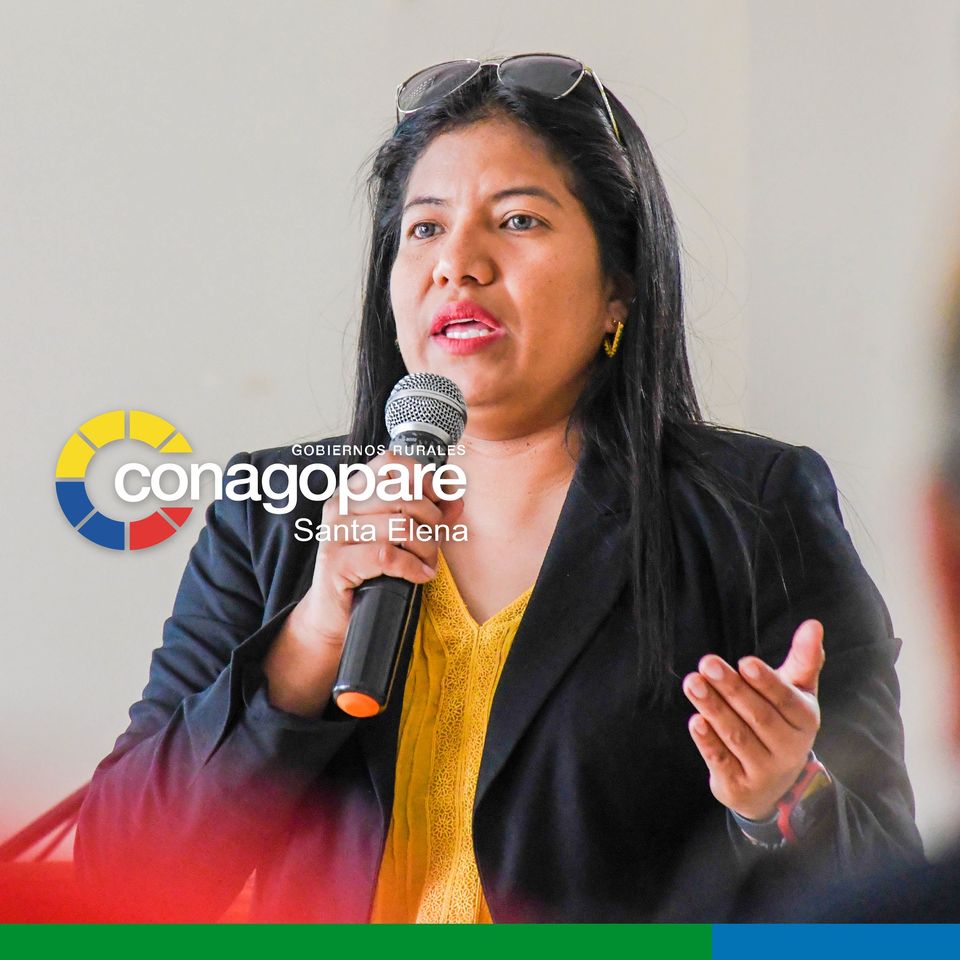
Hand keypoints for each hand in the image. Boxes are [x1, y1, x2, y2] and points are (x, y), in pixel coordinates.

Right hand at [263, 449, 464, 716]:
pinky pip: (388, 555)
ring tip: (427, 563)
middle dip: (430, 520)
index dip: (423, 478)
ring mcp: (336, 533)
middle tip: (434, 543)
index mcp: (353, 490)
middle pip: (403, 494)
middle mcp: (341, 506)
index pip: (392, 462)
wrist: (335, 613)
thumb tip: (455, 500)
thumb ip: (427, 514)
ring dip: (426, 548)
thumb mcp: (400, 536)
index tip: (438, 502)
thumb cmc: (369, 570)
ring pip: (401, 525)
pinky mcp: (337, 563)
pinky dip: (414, 567)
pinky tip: (420, 576)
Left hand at [682, 619, 824, 819]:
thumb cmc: (781, 724)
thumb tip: (814, 624)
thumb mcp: (796, 693)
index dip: (766, 682)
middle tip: (707, 663)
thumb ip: (803, 659)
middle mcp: (789, 748)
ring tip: (692, 683)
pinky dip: (708, 742)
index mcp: (805, 720)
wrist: (774, 787)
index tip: (745, 661)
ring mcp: (765, 771)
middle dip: (731, 689)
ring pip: (737, 736)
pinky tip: (695, 721)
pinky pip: (722, 761)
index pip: (786, 700)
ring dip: (713, 708)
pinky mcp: (740, 786)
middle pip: (758, 716)